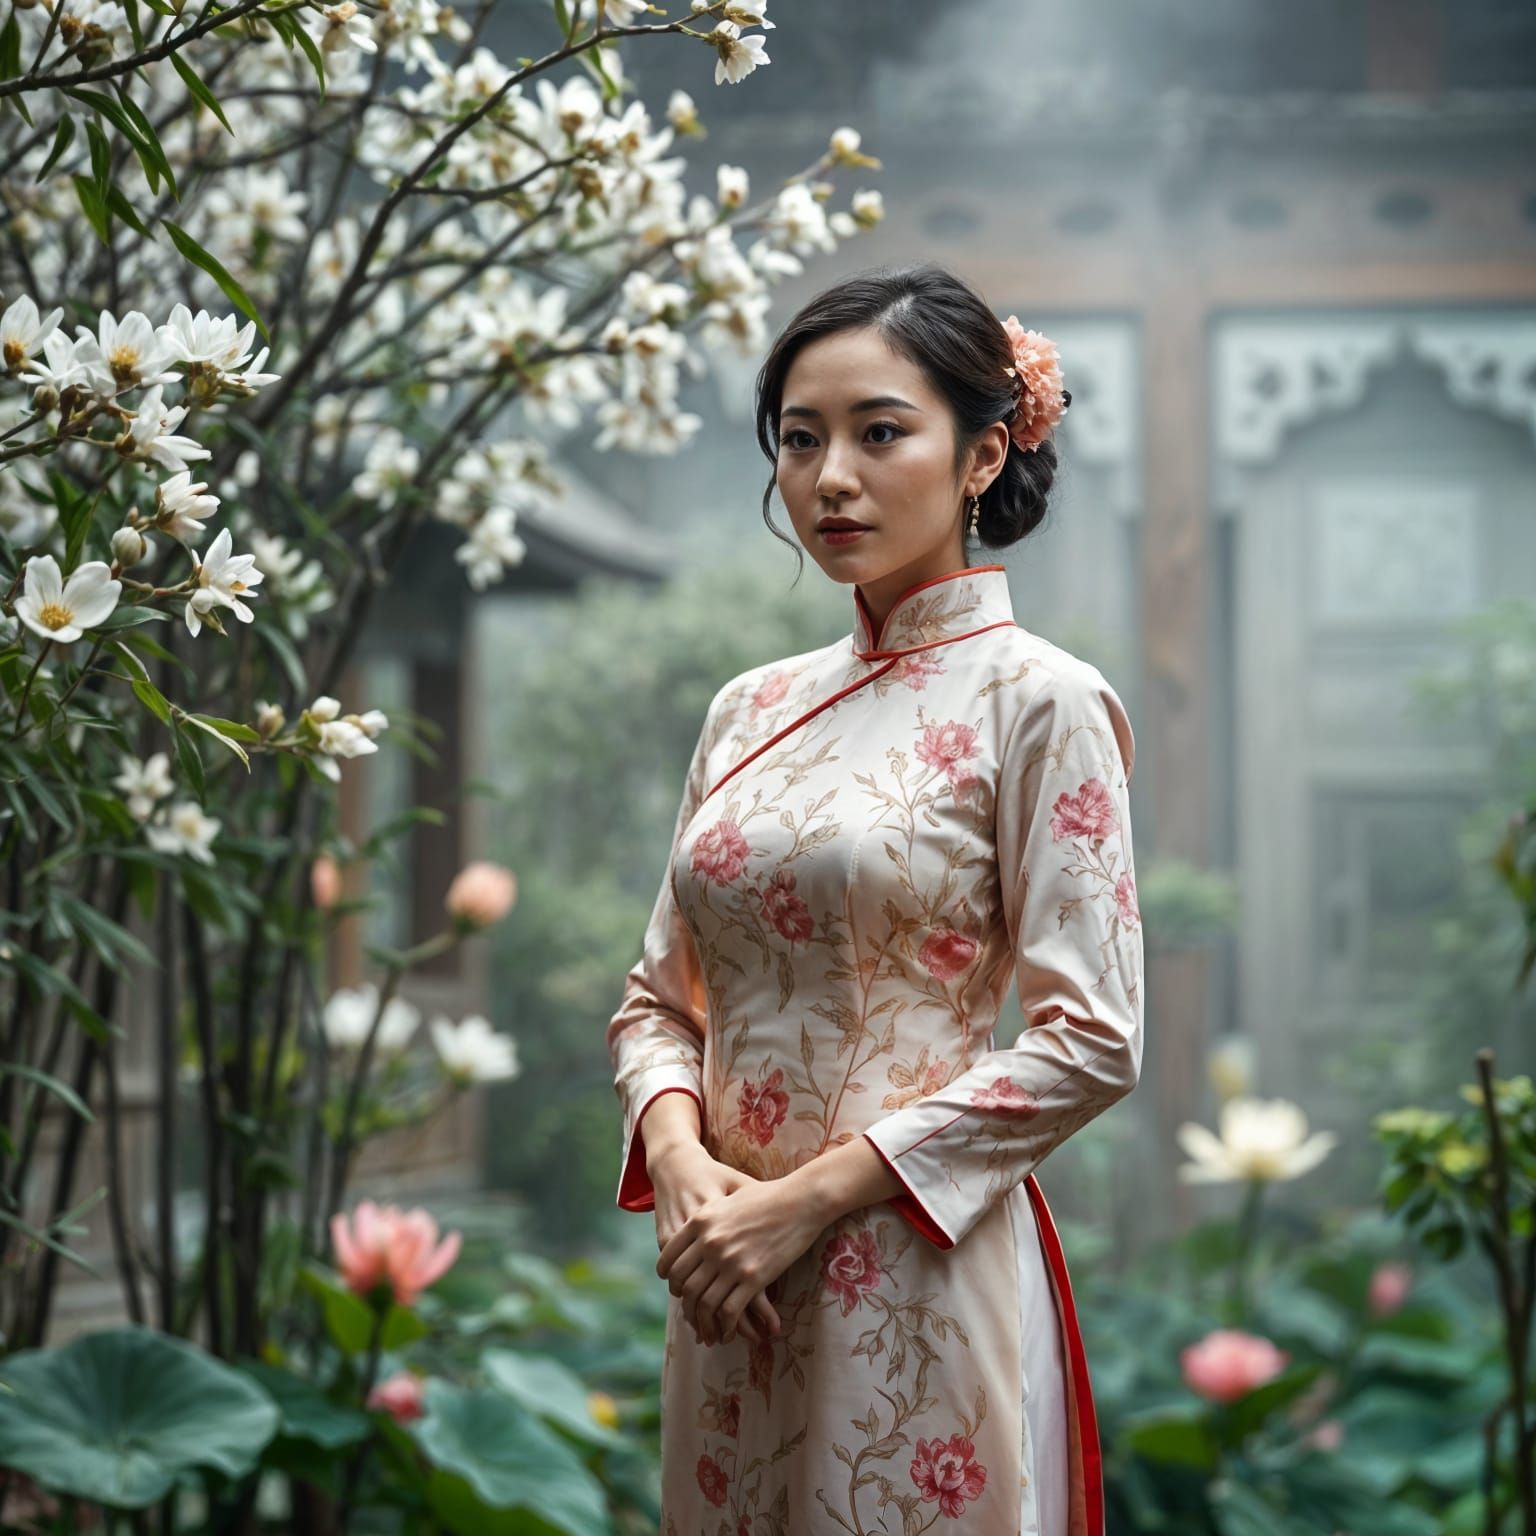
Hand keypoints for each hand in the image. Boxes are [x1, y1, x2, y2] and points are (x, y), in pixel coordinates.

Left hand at [656, 1170, 828, 1347]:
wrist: (800, 1201)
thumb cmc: (767, 1197)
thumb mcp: (727, 1200)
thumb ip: (707, 1217)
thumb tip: (694, 1233)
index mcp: (701, 1222)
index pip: (670, 1258)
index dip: (669, 1277)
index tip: (675, 1287)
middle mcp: (710, 1243)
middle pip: (683, 1284)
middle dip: (684, 1304)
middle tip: (690, 1313)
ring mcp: (730, 1261)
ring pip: (703, 1303)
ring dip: (702, 1323)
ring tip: (706, 1333)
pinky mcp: (753, 1277)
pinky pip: (729, 1311)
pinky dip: (725, 1326)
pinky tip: (727, 1332)